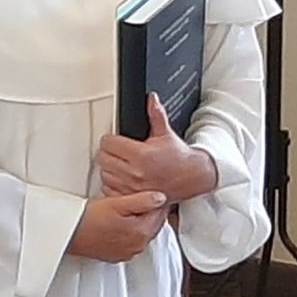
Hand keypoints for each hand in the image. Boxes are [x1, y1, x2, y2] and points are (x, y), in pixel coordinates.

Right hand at [69, 190, 170, 261]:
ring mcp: (128, 252)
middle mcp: (138, 245)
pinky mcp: (117, 256)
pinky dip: (131, 233)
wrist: (67, 234)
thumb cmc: (87, 218)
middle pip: (154, 224)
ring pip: (143, 234)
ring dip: (141, 222)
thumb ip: (142, 200)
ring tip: (129, 209)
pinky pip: (132, 242)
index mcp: (141, 231)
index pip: (161, 213)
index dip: (158, 200)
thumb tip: (161, 198)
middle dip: (151, 211)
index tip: (152, 192)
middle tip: (142, 198)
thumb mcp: (116, 203)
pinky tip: (120, 224)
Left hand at [97, 93, 218, 201]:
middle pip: (103, 158)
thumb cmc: (180, 157)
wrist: (194, 178)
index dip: (110, 139)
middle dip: (108, 152)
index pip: (109, 143)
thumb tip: (152, 99)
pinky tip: (120, 177)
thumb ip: (156, 115)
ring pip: (104, 173)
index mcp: (142, 155)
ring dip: (108, 167)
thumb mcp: (167, 134)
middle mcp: (135, 172)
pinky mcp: (132, 197)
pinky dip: (111, 183)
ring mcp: (132, 187)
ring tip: (119, 163)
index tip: (115, 140)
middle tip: (116, 150)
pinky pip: (109, 189)